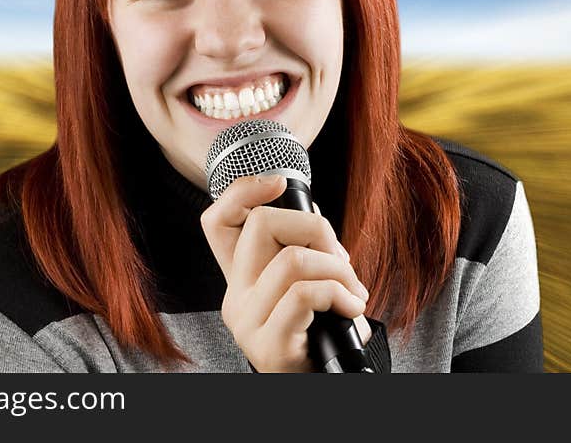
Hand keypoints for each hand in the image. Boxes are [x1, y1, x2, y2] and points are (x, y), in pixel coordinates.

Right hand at [200, 174, 369, 371]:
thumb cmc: (318, 340)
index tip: (278, 182)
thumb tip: (316, 219)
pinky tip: (353, 309)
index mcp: (240, 279)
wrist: (316, 388)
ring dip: (338, 269)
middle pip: (261, 224)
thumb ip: (300, 256)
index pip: (217, 222)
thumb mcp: (304, 293)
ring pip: (292, 258)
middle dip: (316, 228)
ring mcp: (247, 321)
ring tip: (353, 292)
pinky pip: (306, 293)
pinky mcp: (268, 343)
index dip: (242, 191)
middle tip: (340, 260)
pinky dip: (341, 294)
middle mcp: (234, 296)